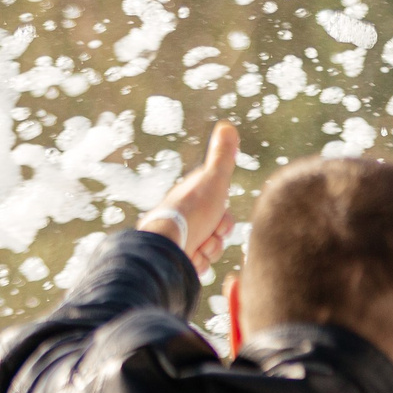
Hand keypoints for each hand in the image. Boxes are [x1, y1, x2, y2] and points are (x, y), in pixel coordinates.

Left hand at [139, 122, 239, 275]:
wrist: (165, 247)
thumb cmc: (191, 213)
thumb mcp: (212, 181)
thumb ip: (222, 157)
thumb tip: (227, 126)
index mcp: (192, 201)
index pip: (222, 214)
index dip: (224, 219)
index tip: (216, 218)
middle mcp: (186, 220)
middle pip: (218, 234)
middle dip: (216, 239)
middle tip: (206, 235)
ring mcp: (181, 240)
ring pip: (210, 251)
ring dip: (207, 252)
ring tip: (194, 249)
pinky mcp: (177, 259)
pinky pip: (200, 266)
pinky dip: (198, 264)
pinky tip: (187, 259)